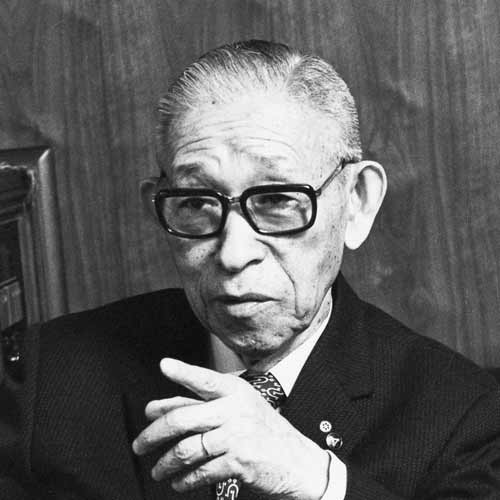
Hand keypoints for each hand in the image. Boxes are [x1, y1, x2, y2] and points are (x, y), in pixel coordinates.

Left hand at [132, 358, 329, 499]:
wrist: (298, 461)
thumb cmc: (265, 432)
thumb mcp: (240, 408)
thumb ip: (201, 405)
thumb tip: (159, 407)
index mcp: (236, 391)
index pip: (205, 380)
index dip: (183, 371)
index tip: (164, 365)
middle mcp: (235, 409)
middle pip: (183, 418)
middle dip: (154, 433)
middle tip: (139, 444)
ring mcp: (237, 435)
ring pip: (187, 448)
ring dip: (166, 463)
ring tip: (158, 470)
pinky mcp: (239, 461)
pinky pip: (201, 471)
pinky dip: (185, 480)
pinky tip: (179, 483)